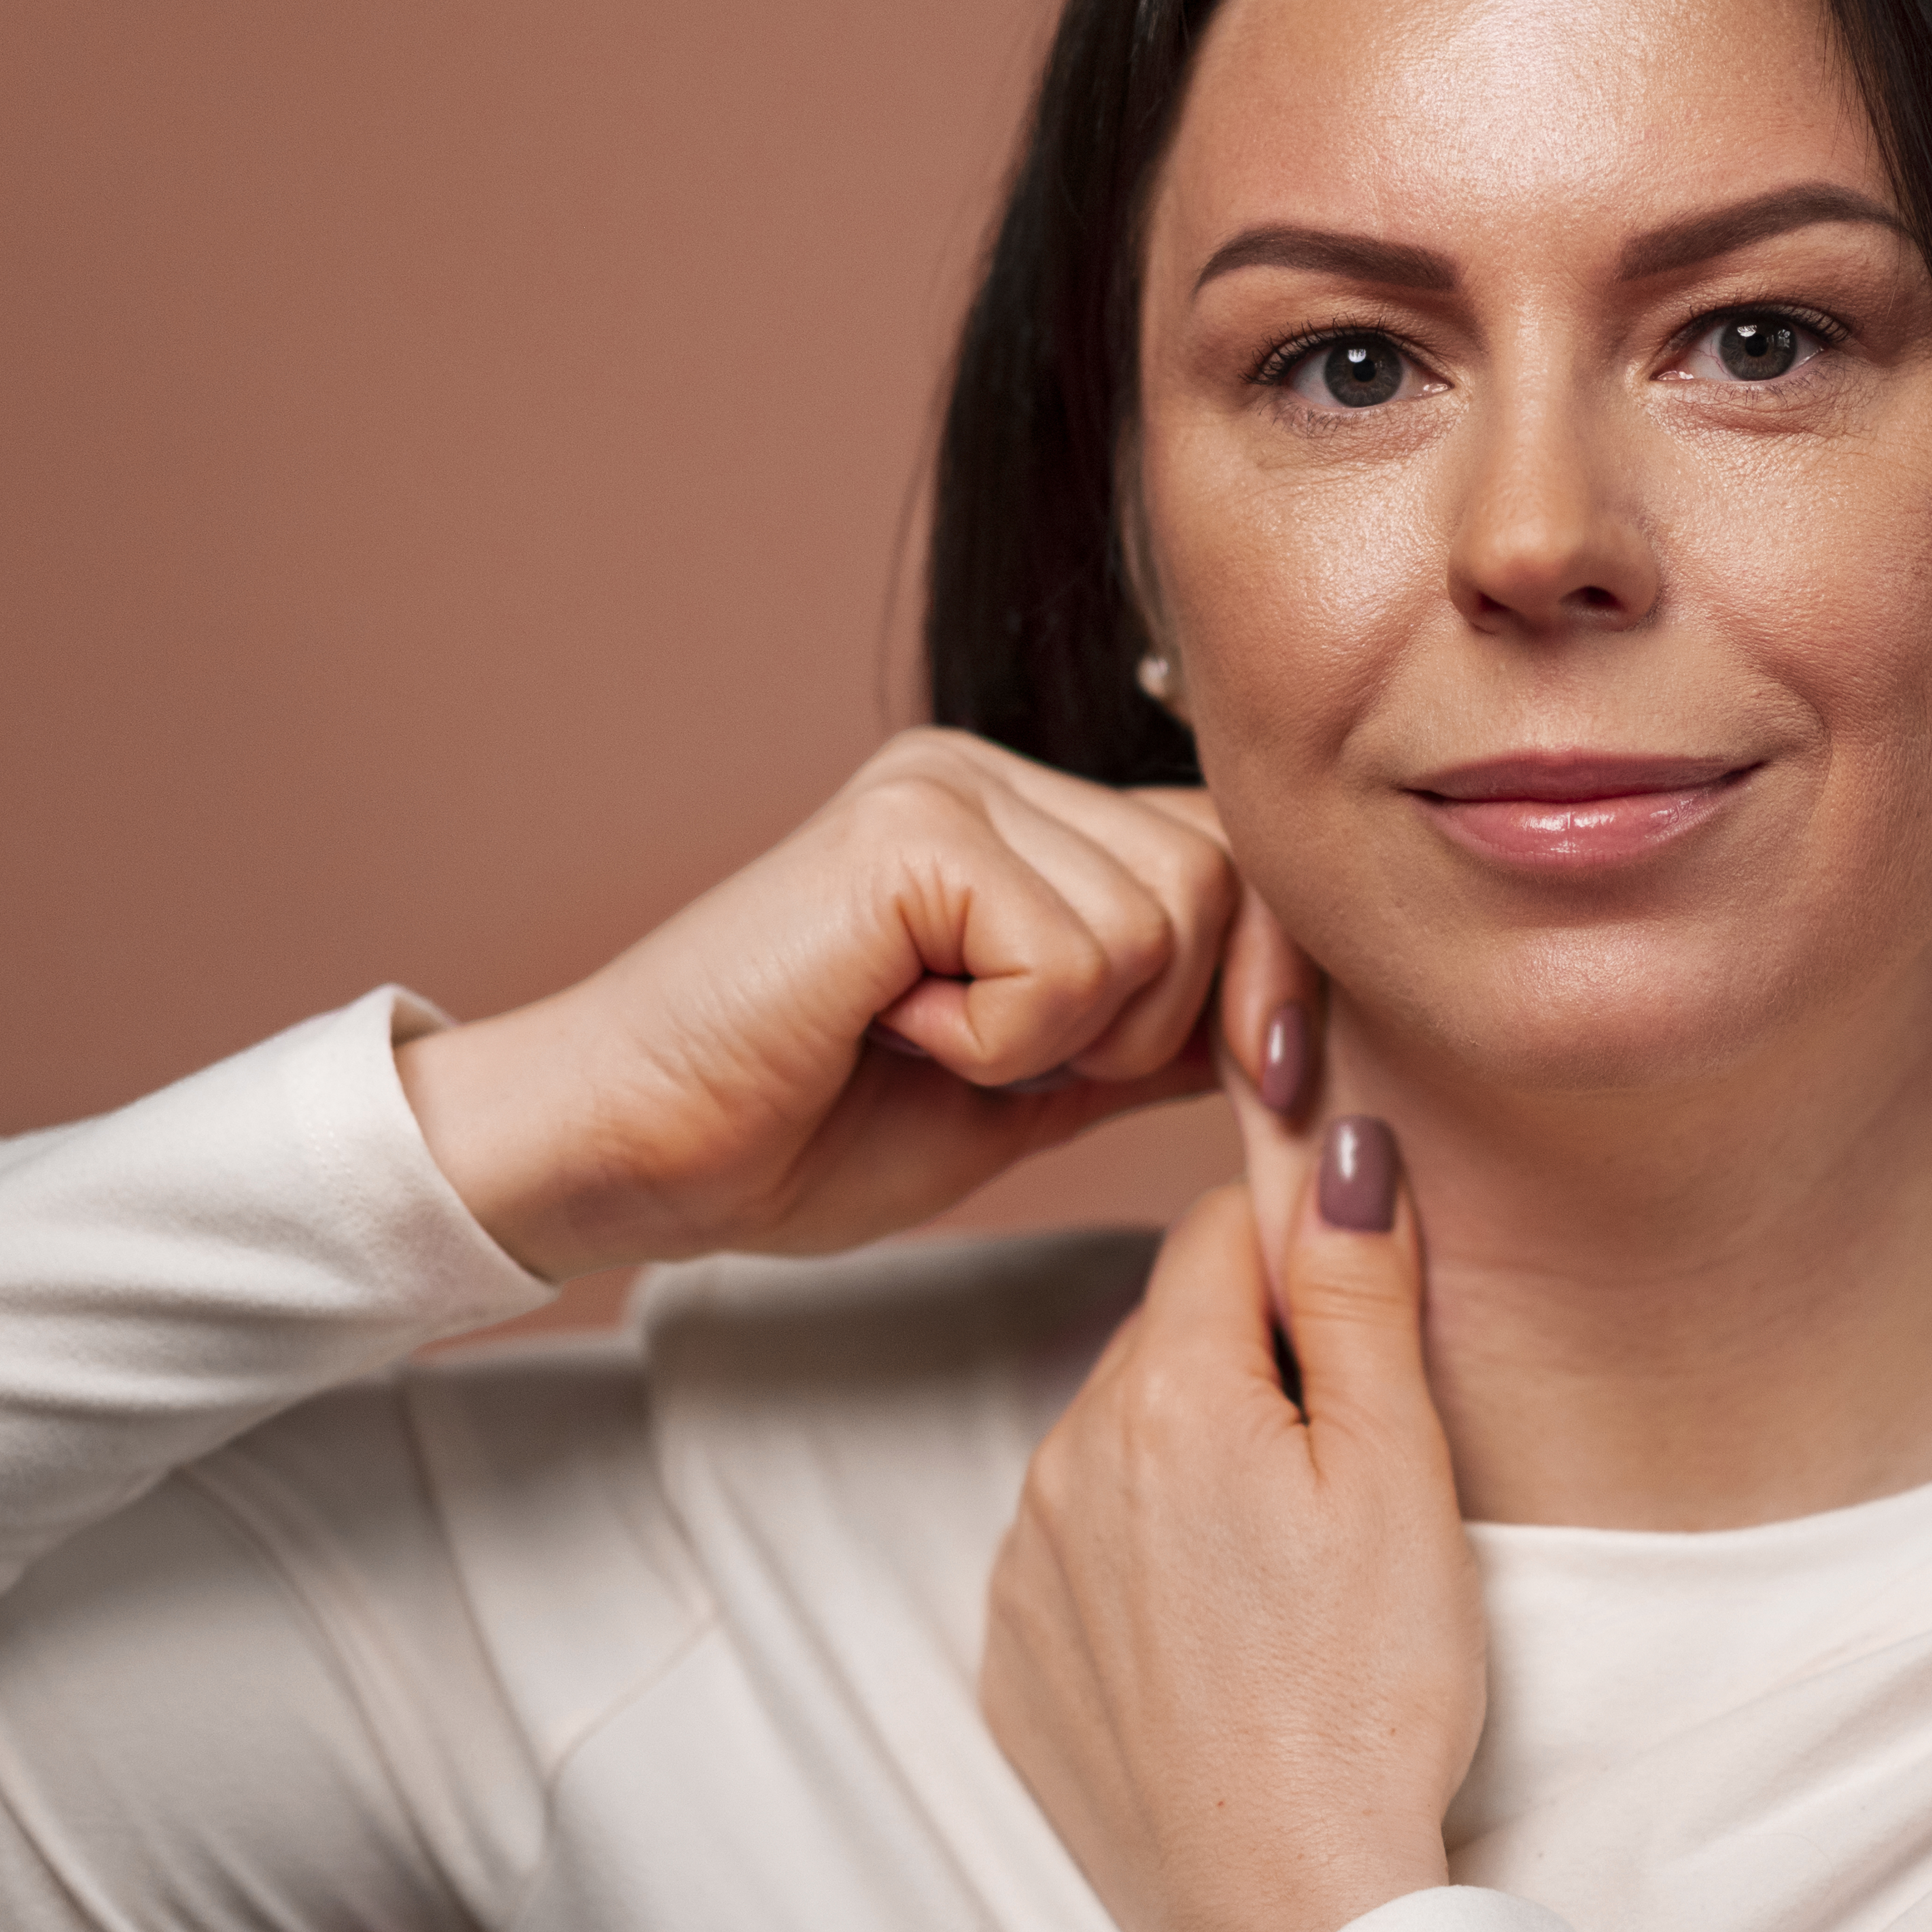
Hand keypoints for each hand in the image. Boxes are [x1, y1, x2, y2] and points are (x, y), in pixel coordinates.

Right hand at [394, 728, 1309, 1277]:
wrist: (637, 1156)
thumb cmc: (805, 1130)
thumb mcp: (1032, 1089)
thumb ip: (1147, 1038)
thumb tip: (1294, 1028)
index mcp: (1023, 821)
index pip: (1228, 858)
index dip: (1262, 978)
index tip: (1259, 1078)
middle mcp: (989, 775)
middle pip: (1218, 883)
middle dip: (1153, 1022)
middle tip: (1002, 1061)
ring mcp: (945, 785)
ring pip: (1159, 919)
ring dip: (1066, 1034)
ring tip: (932, 1040)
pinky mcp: (907, 829)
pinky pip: (1067, 953)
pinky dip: (1000, 1037)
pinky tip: (891, 1029)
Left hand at [978, 1112, 1487, 1931]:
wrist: (1284, 1908)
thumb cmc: (1367, 1693)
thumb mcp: (1400, 1469)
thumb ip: (1358, 1291)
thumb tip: (1336, 1140)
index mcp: (1165, 1393)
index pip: (1219, 1232)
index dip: (1304, 1260)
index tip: (1360, 1329)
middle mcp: (1065, 1458)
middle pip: (1169, 1338)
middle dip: (1252, 1367)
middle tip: (1347, 1476)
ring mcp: (1025, 1563)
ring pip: (1122, 1443)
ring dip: (1196, 1464)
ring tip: (1287, 1573)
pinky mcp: (1014, 1654)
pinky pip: (1079, 1552)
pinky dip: (1144, 1564)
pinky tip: (1221, 1636)